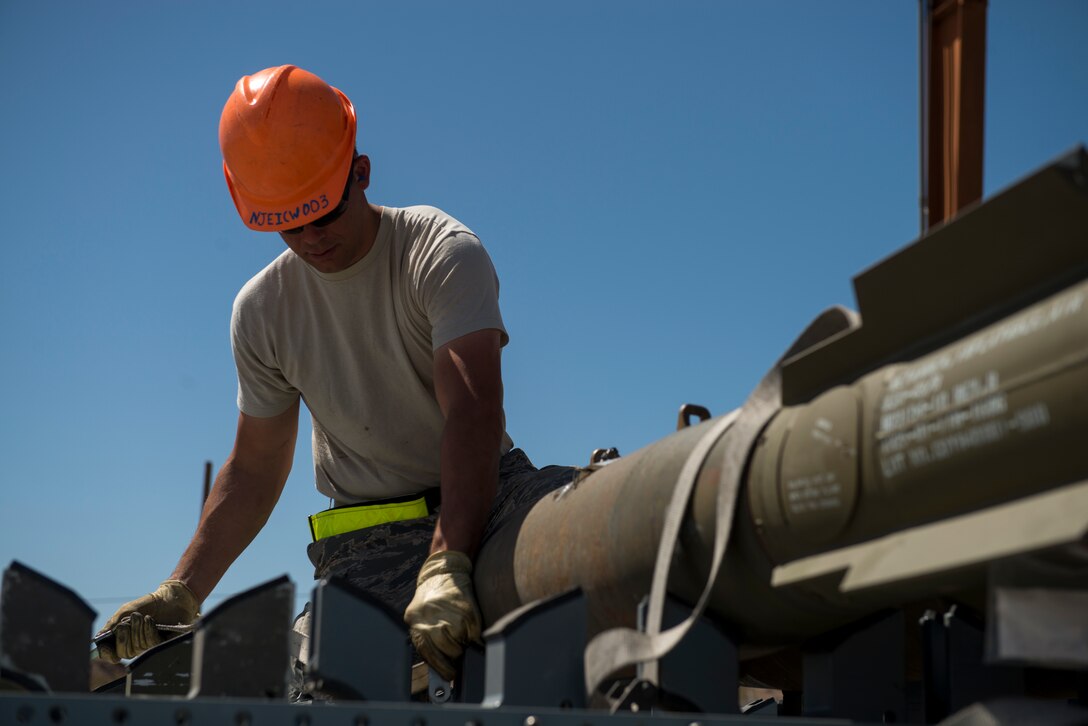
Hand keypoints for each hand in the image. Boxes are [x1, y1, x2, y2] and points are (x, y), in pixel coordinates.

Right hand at [95, 580, 199, 662]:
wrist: (167, 597)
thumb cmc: (146, 605)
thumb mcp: (125, 612)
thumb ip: (111, 625)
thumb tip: (98, 639)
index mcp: (123, 640)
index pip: (112, 655)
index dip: (107, 654)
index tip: (107, 647)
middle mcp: (136, 646)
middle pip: (124, 653)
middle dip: (123, 637)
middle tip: (125, 623)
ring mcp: (149, 646)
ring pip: (138, 647)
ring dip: (137, 629)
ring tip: (141, 616)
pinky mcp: (163, 644)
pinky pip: (152, 644)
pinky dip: (148, 630)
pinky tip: (149, 620)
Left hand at [403, 551, 481, 680]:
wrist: (444, 571)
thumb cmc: (431, 599)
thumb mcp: (420, 617)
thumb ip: (426, 638)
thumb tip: (440, 666)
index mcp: (415, 622)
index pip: (429, 655)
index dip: (442, 668)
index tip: (450, 675)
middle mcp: (430, 618)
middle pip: (448, 650)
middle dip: (455, 655)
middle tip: (458, 651)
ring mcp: (449, 613)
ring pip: (461, 643)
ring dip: (464, 644)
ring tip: (462, 636)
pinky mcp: (465, 608)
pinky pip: (473, 631)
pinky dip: (474, 634)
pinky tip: (470, 628)